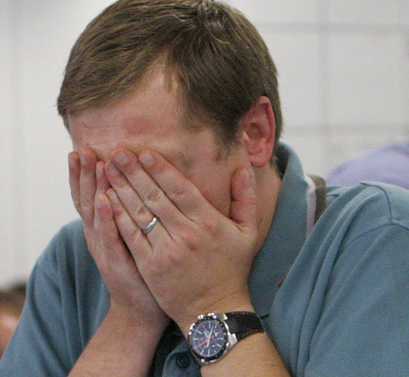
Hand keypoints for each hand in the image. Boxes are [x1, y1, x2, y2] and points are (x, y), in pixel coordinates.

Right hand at [68, 149, 167, 325]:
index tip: (85, 148)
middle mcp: (101, 236)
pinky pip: (111, 238)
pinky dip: (106, 220)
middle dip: (85, 174)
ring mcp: (107, 250)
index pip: (93, 195)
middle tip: (83, 149)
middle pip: (89, 199)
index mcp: (106, 228)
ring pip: (96, 214)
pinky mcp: (118, 263)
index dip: (87, 173)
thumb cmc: (145, 269)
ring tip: (93, 164)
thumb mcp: (136, 238)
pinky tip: (105, 202)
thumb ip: (135, 213)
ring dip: (94, 188)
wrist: (142, 309)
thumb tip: (140, 185)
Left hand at [103, 149, 258, 329]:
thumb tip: (242, 170)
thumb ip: (246, 199)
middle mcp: (186, 233)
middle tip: (118, 153)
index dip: (160, 168)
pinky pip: (131, 235)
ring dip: (121, 188)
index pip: (180, 188)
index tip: (144, 152)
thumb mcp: (248, 233)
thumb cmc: (232, 268)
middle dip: (134, 172)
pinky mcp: (151, 266)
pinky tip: (107, 200)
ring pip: (139, 212)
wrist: (215, 310)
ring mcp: (166, 250)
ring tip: (108, 169)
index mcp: (209, 222)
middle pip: (155, 196)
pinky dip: (118, 216)